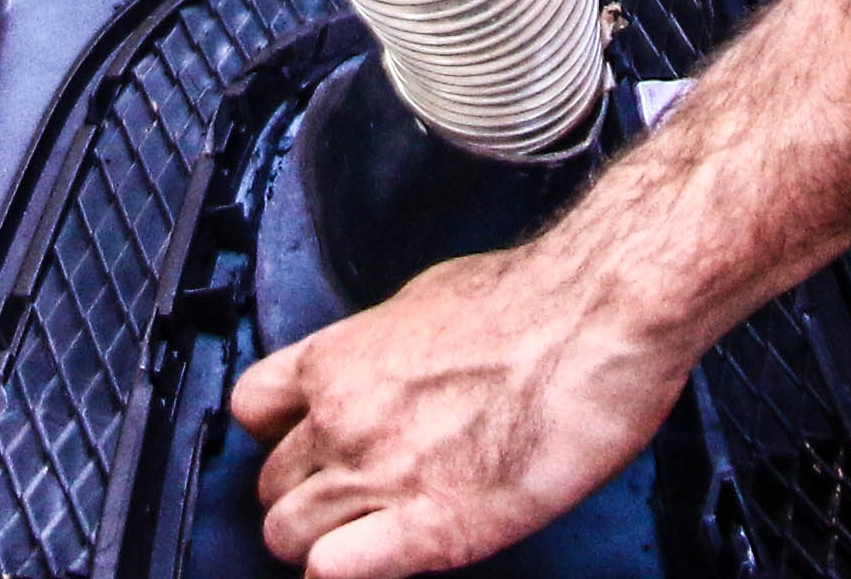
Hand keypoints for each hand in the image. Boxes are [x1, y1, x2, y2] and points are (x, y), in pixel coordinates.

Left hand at [231, 243, 690, 578]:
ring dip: (319, 544)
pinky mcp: (433, 529)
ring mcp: (381, 475)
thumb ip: (379, 350)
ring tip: (366, 541)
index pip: (251, 410)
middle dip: (303, 500)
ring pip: (287, 538)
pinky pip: (334, 573)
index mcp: (338, 359)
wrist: (599, 316)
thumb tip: (378, 371)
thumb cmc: (533, 299)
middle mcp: (343, 418)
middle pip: (269, 487)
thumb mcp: (423, 301)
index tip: (308, 449)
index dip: (279, 437)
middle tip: (348, 504)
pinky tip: (382, 563)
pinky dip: (343, 576)